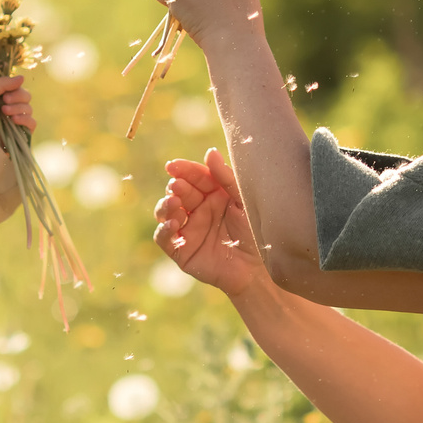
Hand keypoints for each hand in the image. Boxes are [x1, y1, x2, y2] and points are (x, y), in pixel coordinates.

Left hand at [0, 74, 33, 140]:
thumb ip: (4, 82)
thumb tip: (23, 77)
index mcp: (6, 97)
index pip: (20, 89)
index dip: (16, 90)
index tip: (4, 95)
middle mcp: (13, 107)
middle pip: (27, 97)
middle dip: (17, 98)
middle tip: (5, 102)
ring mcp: (18, 119)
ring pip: (29, 109)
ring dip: (17, 108)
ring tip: (5, 112)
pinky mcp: (22, 131)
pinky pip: (32, 122)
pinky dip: (25, 119)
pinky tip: (14, 120)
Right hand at [153, 147, 269, 297]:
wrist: (258, 270)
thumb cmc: (255, 233)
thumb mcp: (243, 201)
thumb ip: (227, 178)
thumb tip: (210, 152)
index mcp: (213, 195)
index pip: (195, 177)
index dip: (184, 170)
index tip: (174, 165)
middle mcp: (197, 210)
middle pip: (179, 192)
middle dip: (176, 187)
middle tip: (177, 186)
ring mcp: (188, 229)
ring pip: (165, 212)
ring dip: (165, 205)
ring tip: (174, 202)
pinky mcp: (181, 250)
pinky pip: (164, 238)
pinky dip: (164, 229)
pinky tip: (174, 223)